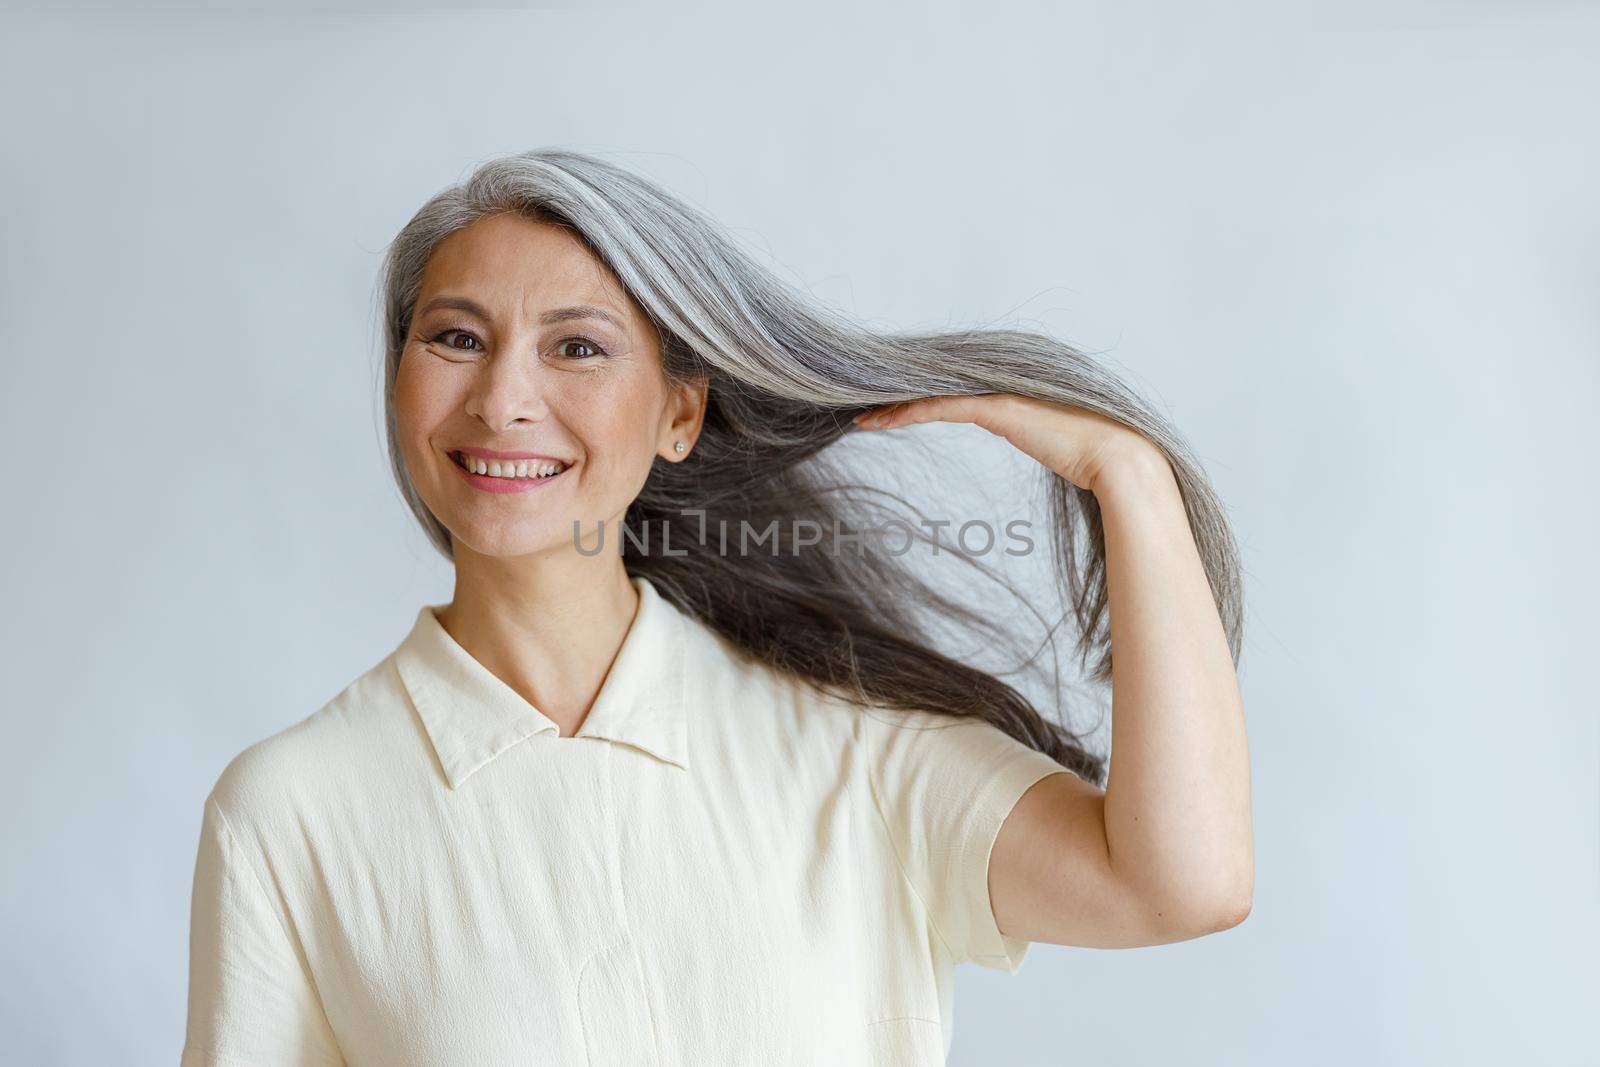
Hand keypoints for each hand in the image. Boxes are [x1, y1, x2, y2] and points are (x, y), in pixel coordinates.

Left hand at [852, 392, 1167, 494]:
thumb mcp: (1062, 452)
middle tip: (867, 410)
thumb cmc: (1099, 466)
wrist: (1122, 462)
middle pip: (941, 387)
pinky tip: (882, 423)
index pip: (958, 392)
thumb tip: (1042, 453)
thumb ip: (1044, 445)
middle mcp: (1007, 387)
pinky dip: (909, 414)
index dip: (924, 400)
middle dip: (903, 398)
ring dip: (896, 408)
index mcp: (1018, 396)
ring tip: (864, 419)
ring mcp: (1003, 394)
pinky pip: (942, 407)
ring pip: (936, 394)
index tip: (894, 414)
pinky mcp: (998, 408)